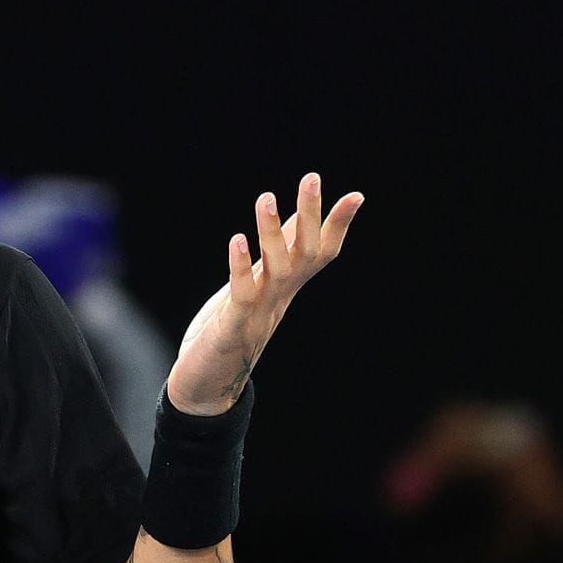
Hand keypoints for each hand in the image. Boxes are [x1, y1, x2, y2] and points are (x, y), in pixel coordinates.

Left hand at [168, 173, 363, 415]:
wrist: (207, 385)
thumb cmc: (232, 329)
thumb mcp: (260, 286)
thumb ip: (280, 255)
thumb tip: (299, 218)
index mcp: (286, 286)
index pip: (321, 252)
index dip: (338, 225)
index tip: (355, 195)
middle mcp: (279, 296)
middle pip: (306, 253)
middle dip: (311, 216)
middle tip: (312, 177)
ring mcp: (258, 311)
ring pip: (275, 268)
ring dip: (271, 233)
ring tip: (266, 197)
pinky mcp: (232, 325)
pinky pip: (241, 293)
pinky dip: (240, 267)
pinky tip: (237, 240)